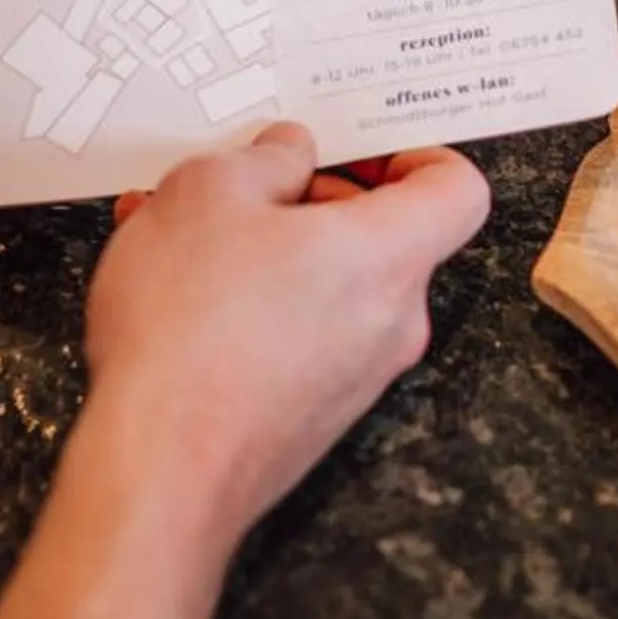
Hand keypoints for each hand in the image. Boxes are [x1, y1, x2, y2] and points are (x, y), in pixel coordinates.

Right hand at [85, 125, 489, 548]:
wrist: (159, 469)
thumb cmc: (189, 331)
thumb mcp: (206, 196)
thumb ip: (262, 160)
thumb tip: (287, 155)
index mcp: (389, 255)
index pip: (457, 189)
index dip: (415, 155)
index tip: (356, 148)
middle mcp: (391, 320)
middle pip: (381, 235)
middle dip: (309, 200)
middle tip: (237, 186)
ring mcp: (355, 375)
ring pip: (326, 284)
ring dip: (263, 249)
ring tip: (175, 233)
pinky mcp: (313, 413)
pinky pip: (298, 333)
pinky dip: (249, 303)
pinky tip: (172, 293)